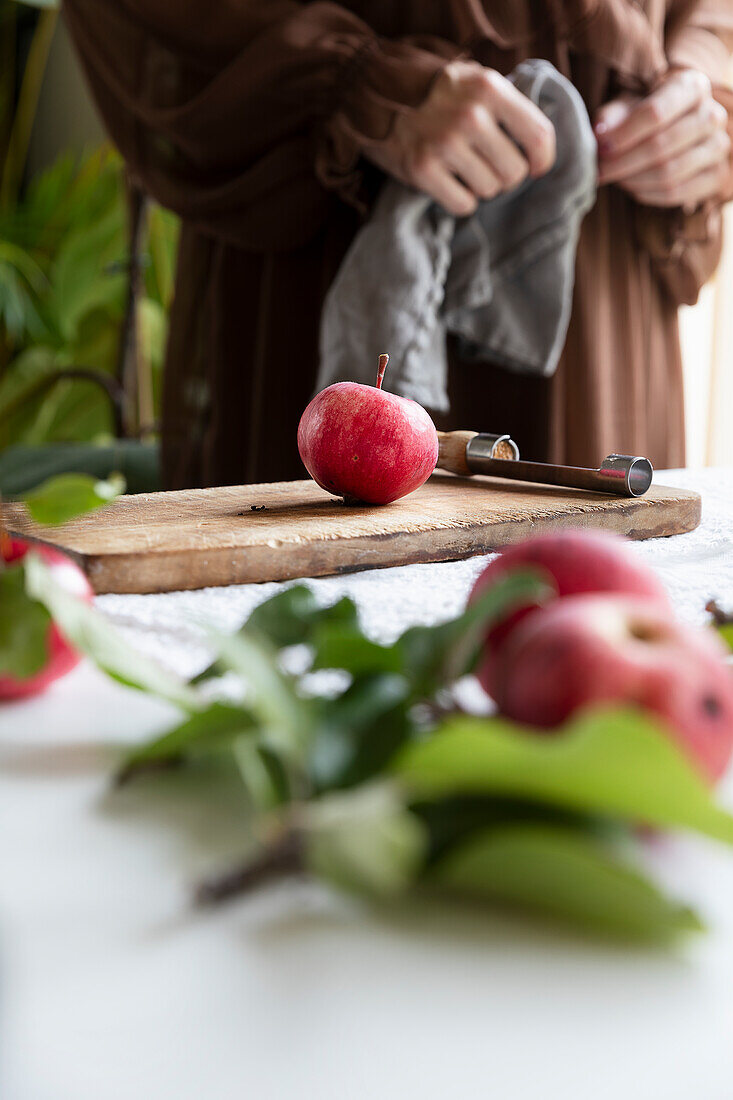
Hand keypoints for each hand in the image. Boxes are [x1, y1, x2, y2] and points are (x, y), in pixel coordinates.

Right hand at [365, 60, 555, 216]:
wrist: (374, 91)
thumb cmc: (434, 92)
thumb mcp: (474, 81)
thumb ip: (508, 106)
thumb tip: (540, 150)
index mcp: (489, 89)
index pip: (538, 136)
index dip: (542, 160)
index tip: (536, 168)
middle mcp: (470, 116)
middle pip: (515, 172)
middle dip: (505, 176)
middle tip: (487, 166)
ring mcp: (443, 144)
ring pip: (490, 190)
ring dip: (480, 186)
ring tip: (462, 168)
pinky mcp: (422, 169)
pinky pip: (463, 204)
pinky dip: (459, 200)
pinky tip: (448, 182)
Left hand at [596, 68, 729, 210]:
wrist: (678, 132)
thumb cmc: (647, 117)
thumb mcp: (628, 106)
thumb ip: (612, 116)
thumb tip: (599, 131)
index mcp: (692, 86)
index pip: (656, 112)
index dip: (624, 134)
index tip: (601, 147)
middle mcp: (712, 114)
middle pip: (661, 146)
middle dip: (623, 162)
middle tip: (600, 170)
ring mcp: (718, 146)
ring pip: (668, 173)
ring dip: (633, 180)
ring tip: (615, 177)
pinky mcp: (717, 176)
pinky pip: (675, 193)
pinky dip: (647, 193)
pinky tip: (632, 186)